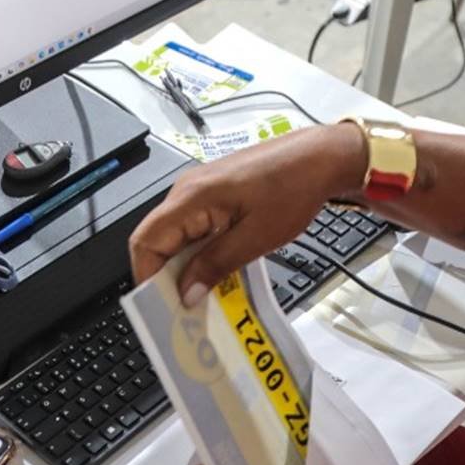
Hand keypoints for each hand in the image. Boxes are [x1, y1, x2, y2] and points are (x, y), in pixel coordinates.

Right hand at [130, 123, 365, 304]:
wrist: (319, 158)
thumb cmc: (293, 187)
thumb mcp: (256, 237)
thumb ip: (216, 265)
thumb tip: (187, 293)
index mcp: (191, 196)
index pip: (145, 241)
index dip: (147, 276)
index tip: (161, 305)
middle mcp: (187, 190)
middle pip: (156, 240)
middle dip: (165, 276)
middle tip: (184, 306)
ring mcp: (199, 190)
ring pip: (176, 236)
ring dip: (185, 266)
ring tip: (203, 293)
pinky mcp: (213, 194)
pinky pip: (193, 227)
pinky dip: (200, 251)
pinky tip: (218, 270)